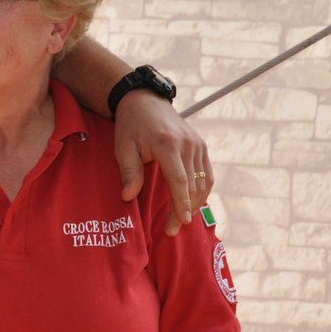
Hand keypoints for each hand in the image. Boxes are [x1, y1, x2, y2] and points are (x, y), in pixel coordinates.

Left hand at [115, 91, 212, 234]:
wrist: (145, 101)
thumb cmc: (131, 126)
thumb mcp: (123, 147)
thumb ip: (128, 172)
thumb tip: (127, 197)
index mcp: (168, 144)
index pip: (179, 180)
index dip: (181, 203)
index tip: (181, 222)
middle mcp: (188, 144)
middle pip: (192, 185)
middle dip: (184, 210)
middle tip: (171, 230)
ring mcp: (197, 144)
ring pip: (202, 181)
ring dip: (194, 203)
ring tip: (180, 220)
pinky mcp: (201, 145)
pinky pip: (207, 173)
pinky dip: (202, 191)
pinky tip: (192, 204)